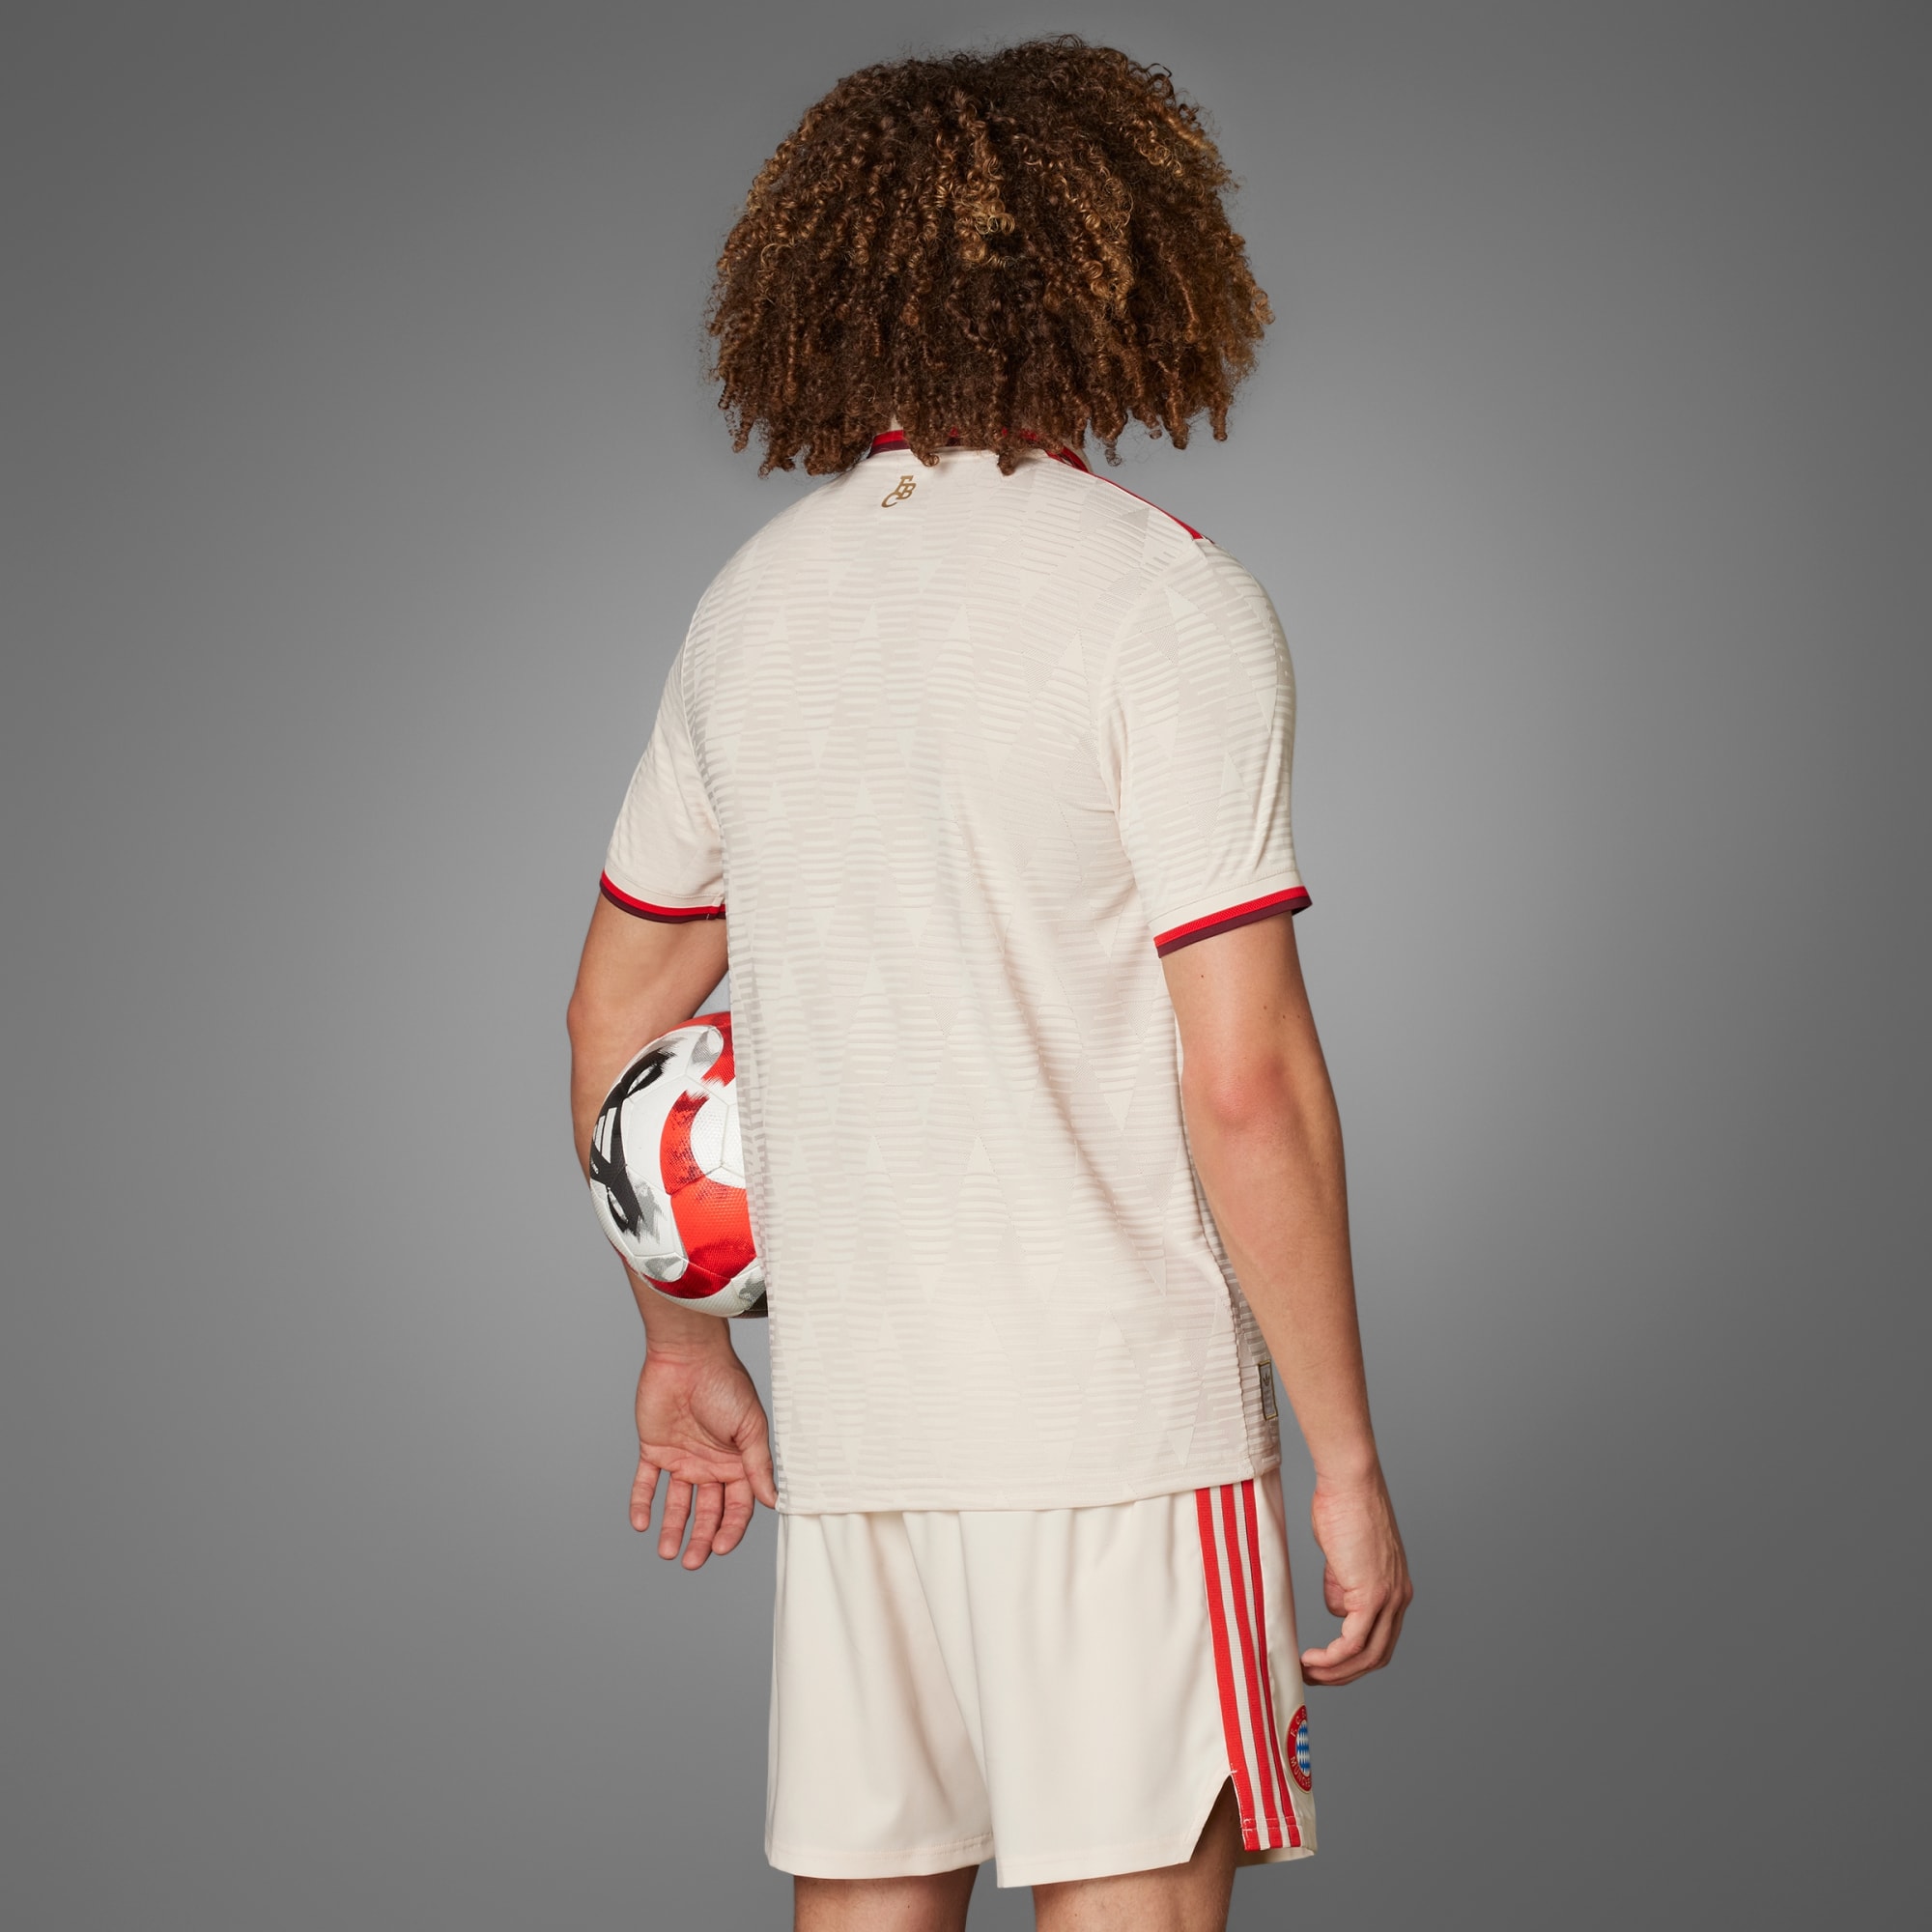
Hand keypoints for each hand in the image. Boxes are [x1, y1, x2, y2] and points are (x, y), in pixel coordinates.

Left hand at [630, 1342, 777, 1568]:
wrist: (688, 1355)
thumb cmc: (726, 1384)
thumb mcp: (750, 1426)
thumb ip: (758, 1464)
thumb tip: (774, 1501)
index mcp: (737, 1461)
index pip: (737, 1506)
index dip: (730, 1529)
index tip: (719, 1548)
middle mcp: (710, 1465)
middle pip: (707, 1512)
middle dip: (700, 1538)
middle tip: (691, 1561)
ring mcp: (682, 1458)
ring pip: (677, 1504)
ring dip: (672, 1528)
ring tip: (666, 1552)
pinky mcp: (654, 1449)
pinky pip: (646, 1482)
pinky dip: (642, 1502)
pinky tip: (640, 1522)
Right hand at [1301, 1467, 1411, 1684]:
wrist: (1350, 1482)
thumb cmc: (1343, 1506)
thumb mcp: (1344, 1554)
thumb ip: (1343, 1583)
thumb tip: (1338, 1608)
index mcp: (1396, 1589)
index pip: (1381, 1639)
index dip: (1354, 1659)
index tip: (1327, 1665)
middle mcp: (1399, 1599)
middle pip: (1377, 1656)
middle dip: (1344, 1674)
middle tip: (1314, 1678)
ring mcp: (1388, 1598)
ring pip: (1367, 1655)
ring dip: (1336, 1672)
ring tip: (1308, 1673)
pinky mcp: (1372, 1594)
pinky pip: (1353, 1641)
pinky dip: (1333, 1658)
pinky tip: (1312, 1660)